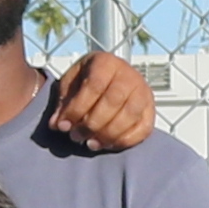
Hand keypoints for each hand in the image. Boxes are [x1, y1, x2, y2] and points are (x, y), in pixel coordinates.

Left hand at [38, 50, 160, 153]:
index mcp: (106, 62)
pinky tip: (106, 144)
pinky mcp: (150, 111)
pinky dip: (124, 141)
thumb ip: (64, 102)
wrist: (111, 78)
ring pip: (129, 116)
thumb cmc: (87, 81)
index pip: (95, 85)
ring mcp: (143, 93)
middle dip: (92, 124)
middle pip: (113, 101)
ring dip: (107, 134)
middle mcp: (129, 75)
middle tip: (75, 137)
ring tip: (89, 143)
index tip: (62, 125)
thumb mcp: (71, 83)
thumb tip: (58, 124)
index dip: (77, 108)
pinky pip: (143, 129)